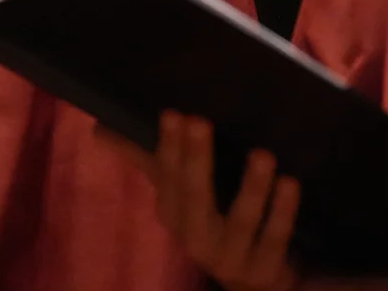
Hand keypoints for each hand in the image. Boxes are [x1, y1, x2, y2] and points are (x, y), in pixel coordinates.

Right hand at [106, 112, 300, 290]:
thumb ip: (146, 159)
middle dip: (196, 158)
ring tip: (262, 154)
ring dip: (251, 187)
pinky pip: (273, 239)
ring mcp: (230, 258)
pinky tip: (290, 183)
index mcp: (172, 214)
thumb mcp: (179, 194)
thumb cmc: (212, 222)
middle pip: (194, 197)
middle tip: (200, 121)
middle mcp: (195, 239)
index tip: (174, 113)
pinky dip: (282, 213)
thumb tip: (98, 129)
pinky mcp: (264, 271)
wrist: (254, 282)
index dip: (169, 147)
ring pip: (239, 220)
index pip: (166, 177)